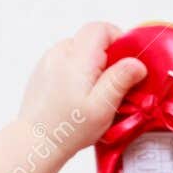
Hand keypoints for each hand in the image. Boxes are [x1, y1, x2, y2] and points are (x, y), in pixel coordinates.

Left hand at [17, 22, 147, 162]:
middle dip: (104, 56)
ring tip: (89, 92)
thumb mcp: (102, 108)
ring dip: (89, 64)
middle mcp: (60, 53)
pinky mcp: (42, 70)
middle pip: (90, 38)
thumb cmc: (68, 129)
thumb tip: (137, 62)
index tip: (121, 65)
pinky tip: (74, 94)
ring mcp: (48, 60)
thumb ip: (119, 80)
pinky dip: (74, 71)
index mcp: (77, 59)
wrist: (35, 142)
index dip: (117, 42)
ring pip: (78, 49)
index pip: (101, 29)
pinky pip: (65, 60)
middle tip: (107, 85)